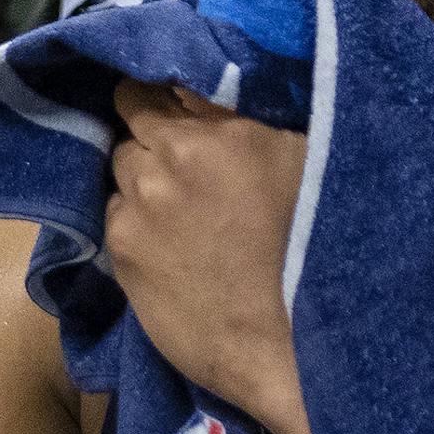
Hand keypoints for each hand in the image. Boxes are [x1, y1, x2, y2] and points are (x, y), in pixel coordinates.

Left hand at [105, 81, 308, 433]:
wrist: (293, 347)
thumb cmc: (318, 253)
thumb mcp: (305, 162)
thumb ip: (253, 123)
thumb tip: (222, 93)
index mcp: (215, 131)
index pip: (154, 86)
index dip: (159, 94)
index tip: (170, 104)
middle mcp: (165, 161)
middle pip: (134, 127)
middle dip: (153, 137)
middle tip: (181, 161)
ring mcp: (137, 209)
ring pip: (121, 172)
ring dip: (142, 180)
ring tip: (175, 207)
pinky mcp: (121, 255)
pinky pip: (116, 217)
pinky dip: (135, 221)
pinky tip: (166, 244)